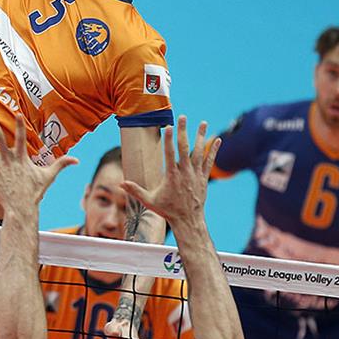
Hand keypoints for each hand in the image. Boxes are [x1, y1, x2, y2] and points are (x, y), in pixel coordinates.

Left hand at [0, 113, 76, 212]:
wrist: (21, 208)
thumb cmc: (34, 192)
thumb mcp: (49, 177)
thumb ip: (61, 164)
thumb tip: (77, 160)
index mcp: (22, 158)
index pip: (22, 138)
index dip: (20, 125)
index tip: (17, 112)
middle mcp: (8, 160)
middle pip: (0, 139)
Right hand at [119, 116, 219, 233]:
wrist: (188, 221)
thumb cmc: (168, 211)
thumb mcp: (149, 201)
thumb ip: (135, 190)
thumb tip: (120, 183)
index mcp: (171, 176)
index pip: (170, 153)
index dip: (169, 139)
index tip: (169, 126)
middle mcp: (185, 173)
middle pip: (184, 148)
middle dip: (183, 131)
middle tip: (183, 117)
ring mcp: (195, 175)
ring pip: (199, 152)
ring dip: (200, 136)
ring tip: (203, 122)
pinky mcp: (203, 178)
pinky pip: (209, 161)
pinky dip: (213, 150)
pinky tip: (218, 140)